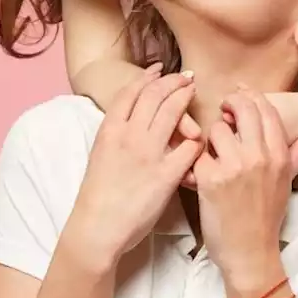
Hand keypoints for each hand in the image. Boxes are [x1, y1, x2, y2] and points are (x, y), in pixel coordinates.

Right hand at [64, 65, 204, 268]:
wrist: (97, 227)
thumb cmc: (97, 196)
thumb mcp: (100, 156)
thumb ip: (117, 136)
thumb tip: (131, 124)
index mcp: (110, 130)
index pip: (131, 92)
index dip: (147, 77)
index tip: (159, 70)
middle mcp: (129, 136)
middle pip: (155, 95)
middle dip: (173, 81)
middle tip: (186, 77)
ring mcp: (148, 154)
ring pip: (173, 112)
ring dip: (186, 98)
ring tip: (194, 92)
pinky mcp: (165, 175)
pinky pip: (189, 147)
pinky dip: (196, 138)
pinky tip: (201, 136)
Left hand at [193, 89, 297, 287]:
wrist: (249, 252)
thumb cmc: (266, 218)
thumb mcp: (287, 183)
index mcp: (279, 156)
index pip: (266, 109)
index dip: (251, 96)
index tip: (240, 94)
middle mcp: (259, 157)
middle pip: (243, 108)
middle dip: (230, 104)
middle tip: (225, 112)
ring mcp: (234, 167)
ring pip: (217, 128)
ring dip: (213, 137)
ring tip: (215, 152)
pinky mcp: (209, 179)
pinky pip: (198, 152)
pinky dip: (197, 159)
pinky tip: (200, 170)